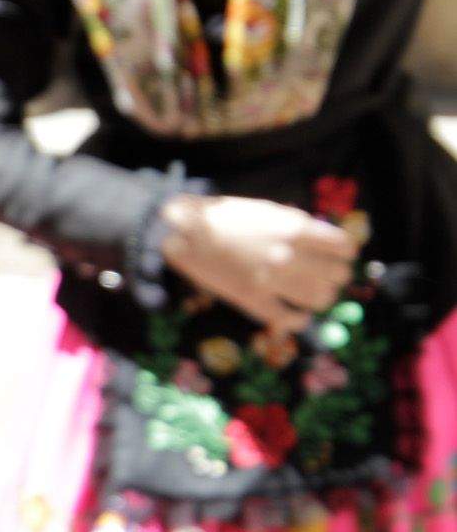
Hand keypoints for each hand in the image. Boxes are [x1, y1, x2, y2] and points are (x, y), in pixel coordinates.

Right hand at [159, 193, 358, 334]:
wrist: (185, 233)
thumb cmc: (225, 217)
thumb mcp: (268, 211)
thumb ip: (296, 225)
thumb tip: (321, 241)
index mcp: (295, 229)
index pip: (343, 247)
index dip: (346, 254)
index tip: (341, 257)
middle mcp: (288, 255)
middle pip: (336, 275)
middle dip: (336, 277)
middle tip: (328, 277)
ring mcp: (270, 280)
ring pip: (319, 298)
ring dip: (322, 298)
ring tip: (315, 296)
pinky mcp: (252, 299)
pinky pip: (288, 318)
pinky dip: (299, 320)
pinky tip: (298, 316)